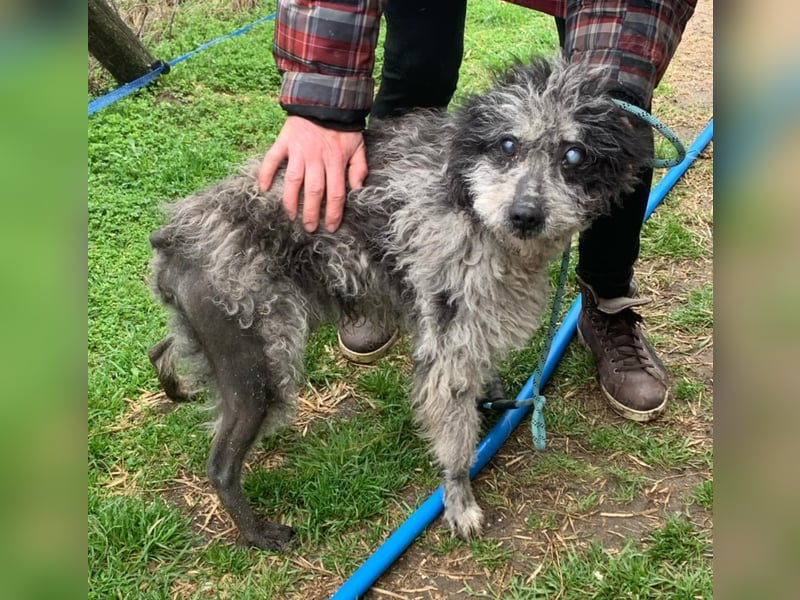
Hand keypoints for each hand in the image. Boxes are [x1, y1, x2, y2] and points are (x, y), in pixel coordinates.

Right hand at [258, 116, 368, 232]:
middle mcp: (317, 158)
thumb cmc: (342, 126)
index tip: (330, 227)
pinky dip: (266, 173)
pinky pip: (272, 159)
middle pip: (314, 191)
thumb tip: (357, 189)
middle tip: (309, 228)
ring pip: (294, 180)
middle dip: (311, 213)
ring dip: (291, 201)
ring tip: (291, 216)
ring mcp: (299, 150)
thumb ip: (359, 168)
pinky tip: (263, 189)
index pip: (336, 193)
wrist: (325, 99)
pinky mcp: (285, 141)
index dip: (333, 213)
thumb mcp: (358, 146)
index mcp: (336, 161)